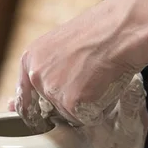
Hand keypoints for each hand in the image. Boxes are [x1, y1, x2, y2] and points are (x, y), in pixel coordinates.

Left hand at [9, 1, 147, 147]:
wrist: (122, 29)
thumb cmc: (99, 33)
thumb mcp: (61, 45)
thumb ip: (47, 68)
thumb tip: (34, 96)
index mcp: (30, 58)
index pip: (25, 95)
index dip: (39, 104)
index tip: (44, 110)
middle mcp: (36, 75)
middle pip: (50, 107)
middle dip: (69, 101)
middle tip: (88, 78)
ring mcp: (52, 90)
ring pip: (68, 114)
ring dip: (85, 105)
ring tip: (99, 79)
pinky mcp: (71, 102)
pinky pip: (85, 118)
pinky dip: (98, 109)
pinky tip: (105, 87)